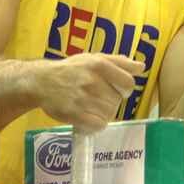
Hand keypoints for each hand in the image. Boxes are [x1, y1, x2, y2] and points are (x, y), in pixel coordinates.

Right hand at [28, 53, 144, 132]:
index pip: (128, 83)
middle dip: (110, 101)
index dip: (124, 89)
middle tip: (96, 97)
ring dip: (102, 113)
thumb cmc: (72, 69)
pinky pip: (98, 125)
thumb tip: (141, 67)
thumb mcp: (94, 58)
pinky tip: (87, 118)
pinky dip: (95, 125)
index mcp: (99, 65)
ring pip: (109, 113)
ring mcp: (83, 98)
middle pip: (117, 100)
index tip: (115, 89)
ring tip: (90, 107)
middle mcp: (92, 80)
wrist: (42, 81)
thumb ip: (119, 62)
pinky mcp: (74, 114)